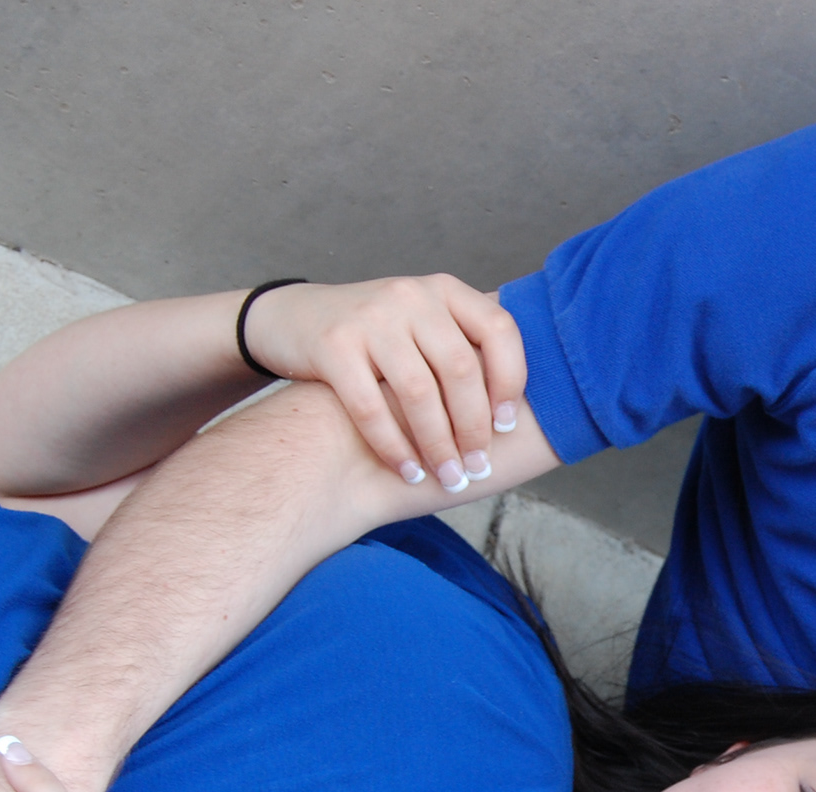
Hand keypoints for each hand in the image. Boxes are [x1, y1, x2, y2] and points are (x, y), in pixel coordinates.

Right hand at [240, 276, 528, 492]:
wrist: (292, 319)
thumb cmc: (376, 336)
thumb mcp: (423, 324)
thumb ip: (464, 347)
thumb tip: (523, 407)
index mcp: (444, 291)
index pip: (498, 330)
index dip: (510, 381)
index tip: (507, 426)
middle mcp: (411, 297)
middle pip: (459, 370)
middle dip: (473, 428)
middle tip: (478, 468)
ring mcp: (370, 318)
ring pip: (418, 393)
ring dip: (437, 445)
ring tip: (448, 478)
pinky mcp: (333, 345)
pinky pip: (370, 406)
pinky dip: (393, 447)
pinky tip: (407, 472)